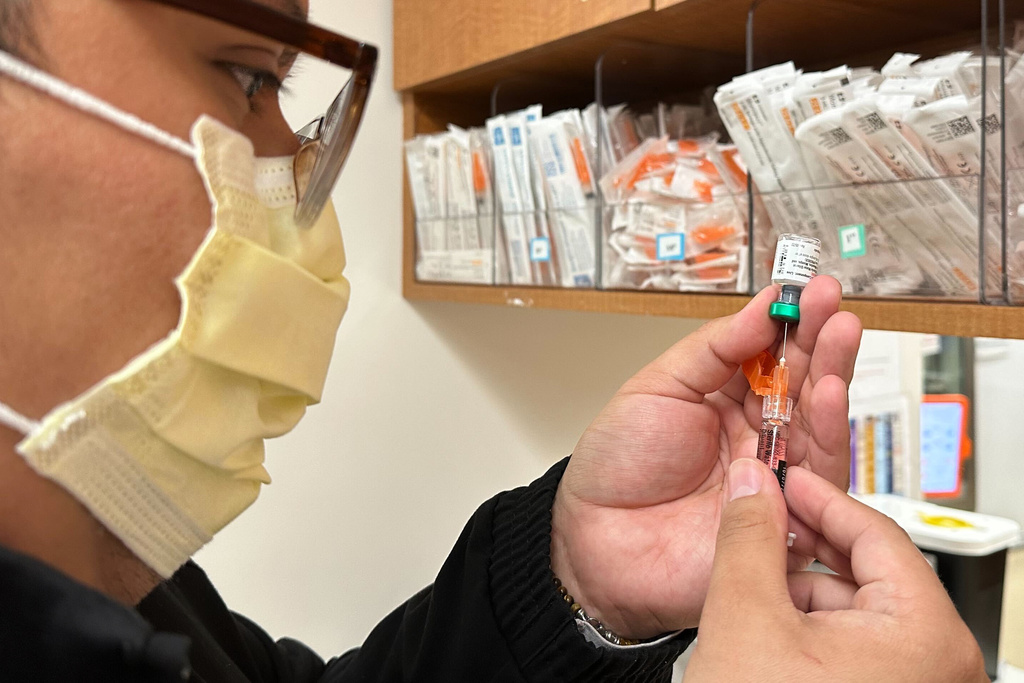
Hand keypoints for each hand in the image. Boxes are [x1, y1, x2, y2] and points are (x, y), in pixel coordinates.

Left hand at [550, 276, 861, 637]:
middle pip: (804, 383)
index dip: (791, 322)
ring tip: (838, 335)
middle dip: (822, 340)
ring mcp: (774, 474)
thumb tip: (762, 306)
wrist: (596, 540)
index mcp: (726, 400)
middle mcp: (758, 434)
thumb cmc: (617, 467)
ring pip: (820, 422)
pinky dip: (827, 431)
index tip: (808, 289)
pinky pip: (818, 475)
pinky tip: (828, 391)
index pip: (772, 353)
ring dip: (833, 375)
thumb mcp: (657, 387)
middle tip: (833, 304)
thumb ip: (713, 350)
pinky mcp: (787, 516)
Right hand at [684, 459, 987, 681]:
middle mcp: (939, 667)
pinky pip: (856, 651)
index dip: (819, 498)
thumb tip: (753, 485)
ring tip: (749, 589)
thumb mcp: (745, 619)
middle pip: (868, 573)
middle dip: (803, 550)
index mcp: (927, 636)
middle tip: (758, 526)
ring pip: (858, 614)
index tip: (784, 478)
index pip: (876, 532)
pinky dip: (810, 633)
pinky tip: (766, 632)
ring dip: (800, 593)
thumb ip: (749, 539)